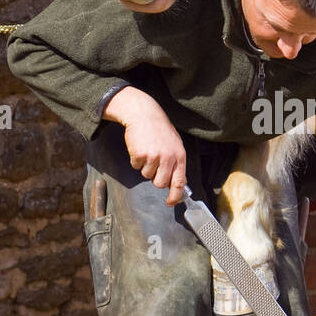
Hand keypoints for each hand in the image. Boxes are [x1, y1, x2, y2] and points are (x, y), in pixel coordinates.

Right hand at [103, 87, 186, 202]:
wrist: (144, 114)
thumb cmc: (159, 129)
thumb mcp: (174, 144)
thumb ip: (176, 162)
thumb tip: (176, 182)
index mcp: (180, 156)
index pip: (180, 182)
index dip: (175, 195)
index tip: (171, 202)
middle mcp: (168, 157)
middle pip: (160, 183)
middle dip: (155, 178)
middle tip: (153, 164)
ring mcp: (154, 156)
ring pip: (146, 175)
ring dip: (145, 166)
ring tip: (147, 150)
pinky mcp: (140, 154)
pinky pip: (136, 166)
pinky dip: (135, 159)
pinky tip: (139, 147)